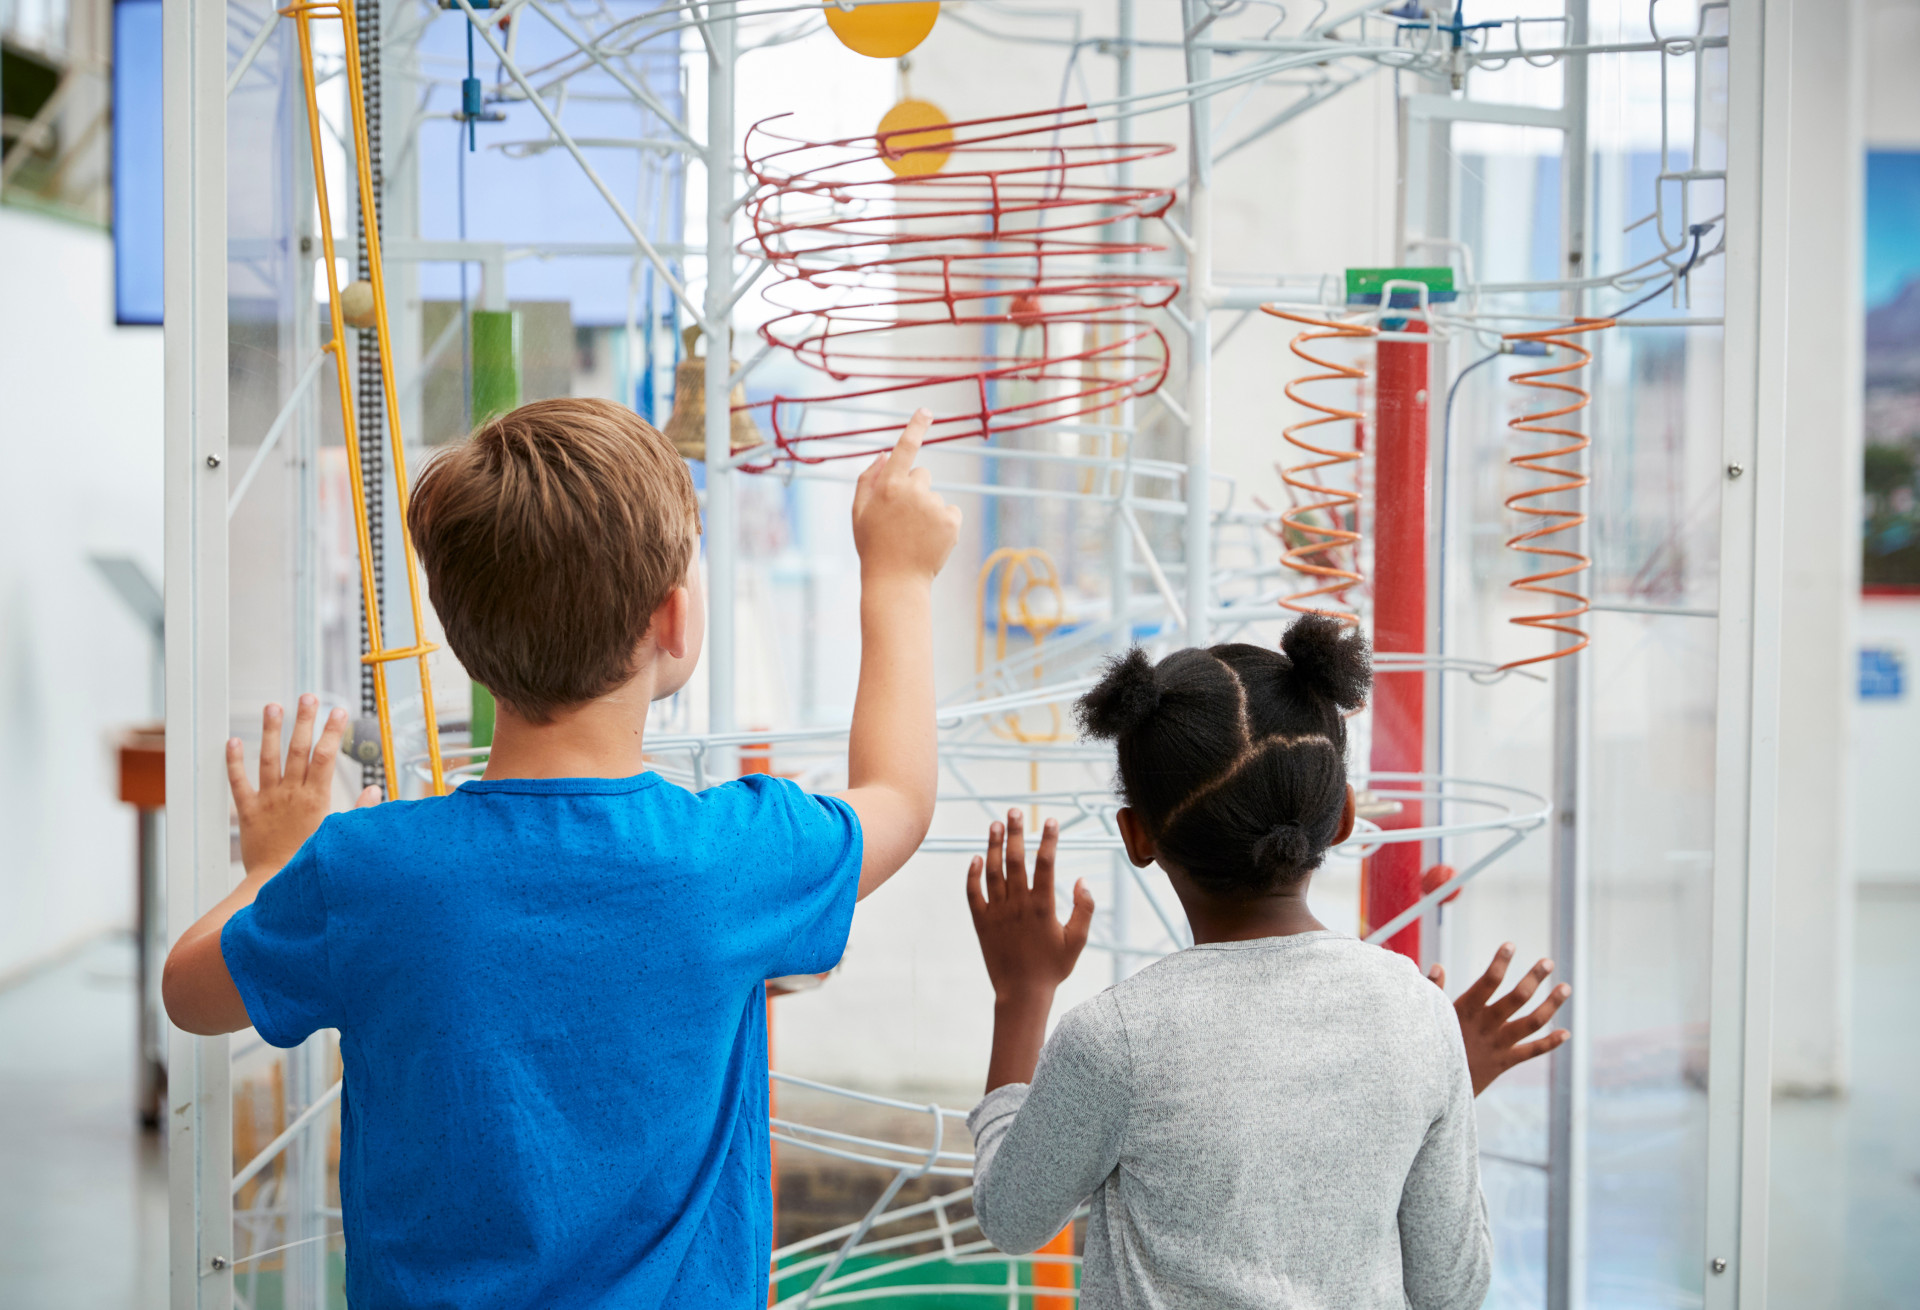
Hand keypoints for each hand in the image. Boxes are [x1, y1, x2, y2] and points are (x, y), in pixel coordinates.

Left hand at [228, 696, 380, 877]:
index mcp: (316, 798)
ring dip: (271, 731)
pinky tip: (233, 740)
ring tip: (273, 706)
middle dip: (304, 720)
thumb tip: (374, 790)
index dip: (332, 732)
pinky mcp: (249, 811)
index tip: (339, 711)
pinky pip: (239, 782)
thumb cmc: (311, 861)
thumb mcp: (340, 834)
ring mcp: (268, 800)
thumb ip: (359, 810)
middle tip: (308, 696)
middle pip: (298, 750)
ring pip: (269, 759)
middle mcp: (292, 794)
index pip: (325, 756)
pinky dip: (234, 761)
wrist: (276, 884)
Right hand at [851, 410, 961, 585]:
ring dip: (928, 510)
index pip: (905, 448)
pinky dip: (944, 523)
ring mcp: (934, 505)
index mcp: (888, 485)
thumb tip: (885, 453)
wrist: (896, 581)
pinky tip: (929, 539)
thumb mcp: (859, 512)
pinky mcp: (952, 521)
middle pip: (922, 475)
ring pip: (935, 496)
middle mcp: (913, 491)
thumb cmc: (873, 546)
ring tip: (914, 535)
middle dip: (915, 490)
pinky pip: (950, 511)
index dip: (916, 426)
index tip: (927, 410)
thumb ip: (868, 479)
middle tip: (902, 518)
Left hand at [966, 810, 1094, 1004]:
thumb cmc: (1053, 968)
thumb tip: (1082, 879)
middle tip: (1015, 810)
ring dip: (994, 845)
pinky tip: (976, 857)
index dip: (1048, 840)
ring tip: (995, 824)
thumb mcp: (1078, 941)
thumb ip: (1084, 909)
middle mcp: (1018, 905)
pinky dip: (973, 874)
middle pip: (1016, 860)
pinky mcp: (981, 923)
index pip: (1046, 864)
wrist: (1021, 994)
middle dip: (1016, 832)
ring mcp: (997, 913)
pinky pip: (973, 893)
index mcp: (1043, 907)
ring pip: (993, 871)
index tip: (1050, 820)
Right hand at [1429, 944, 1570, 1095]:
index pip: (1488, 981)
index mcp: (1466, 1010)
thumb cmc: (1430, 1046)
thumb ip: (1435, 991)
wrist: (1434, 1087)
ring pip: (1532, 1022)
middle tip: (1548, 962)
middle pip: (1517, 998)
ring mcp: (1498, 1044)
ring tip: (1566, 987)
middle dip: (1534, 978)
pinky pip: (1531, 1052)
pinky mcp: (1505, 1062)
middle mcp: (1487, 1025)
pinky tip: (1566, 1033)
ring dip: (1551, 1004)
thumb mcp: (1430, 1016)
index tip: (1511, 945)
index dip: (1500, 962)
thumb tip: (1439, 966)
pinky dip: (1550, 1043)